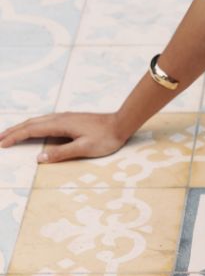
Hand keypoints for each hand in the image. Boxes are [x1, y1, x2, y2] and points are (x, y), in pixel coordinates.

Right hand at [0, 112, 129, 163]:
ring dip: (22, 127)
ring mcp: (64, 117)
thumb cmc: (106, 137)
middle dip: (13, 130)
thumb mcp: (84, 148)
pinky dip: (33, 125)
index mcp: (60, 124)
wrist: (121, 123)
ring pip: (37, 121)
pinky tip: (34, 129)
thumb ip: (61, 153)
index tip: (2, 143)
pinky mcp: (70, 119)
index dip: (15, 137)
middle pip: (31, 123)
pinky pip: (45, 121)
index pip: (31, 130)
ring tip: (11, 133)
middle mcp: (60, 118)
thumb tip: (39, 158)